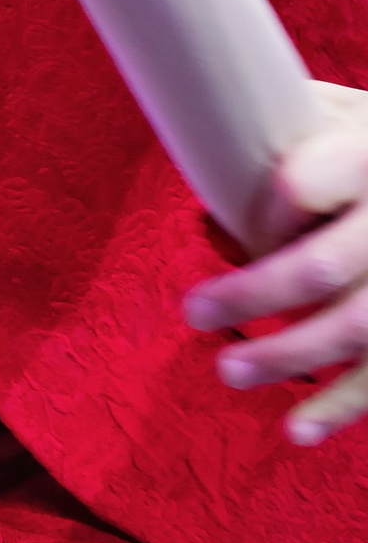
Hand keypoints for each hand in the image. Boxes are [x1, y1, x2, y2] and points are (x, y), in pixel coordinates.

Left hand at [185, 83, 367, 443]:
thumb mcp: (345, 112)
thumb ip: (287, 123)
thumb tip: (195, 117)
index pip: (302, 187)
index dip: (265, 214)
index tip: (234, 233)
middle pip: (322, 268)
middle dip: (251, 296)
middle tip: (191, 311)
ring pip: (357, 328)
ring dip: (288, 358)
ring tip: (228, 371)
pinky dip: (342, 407)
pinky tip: (296, 429)